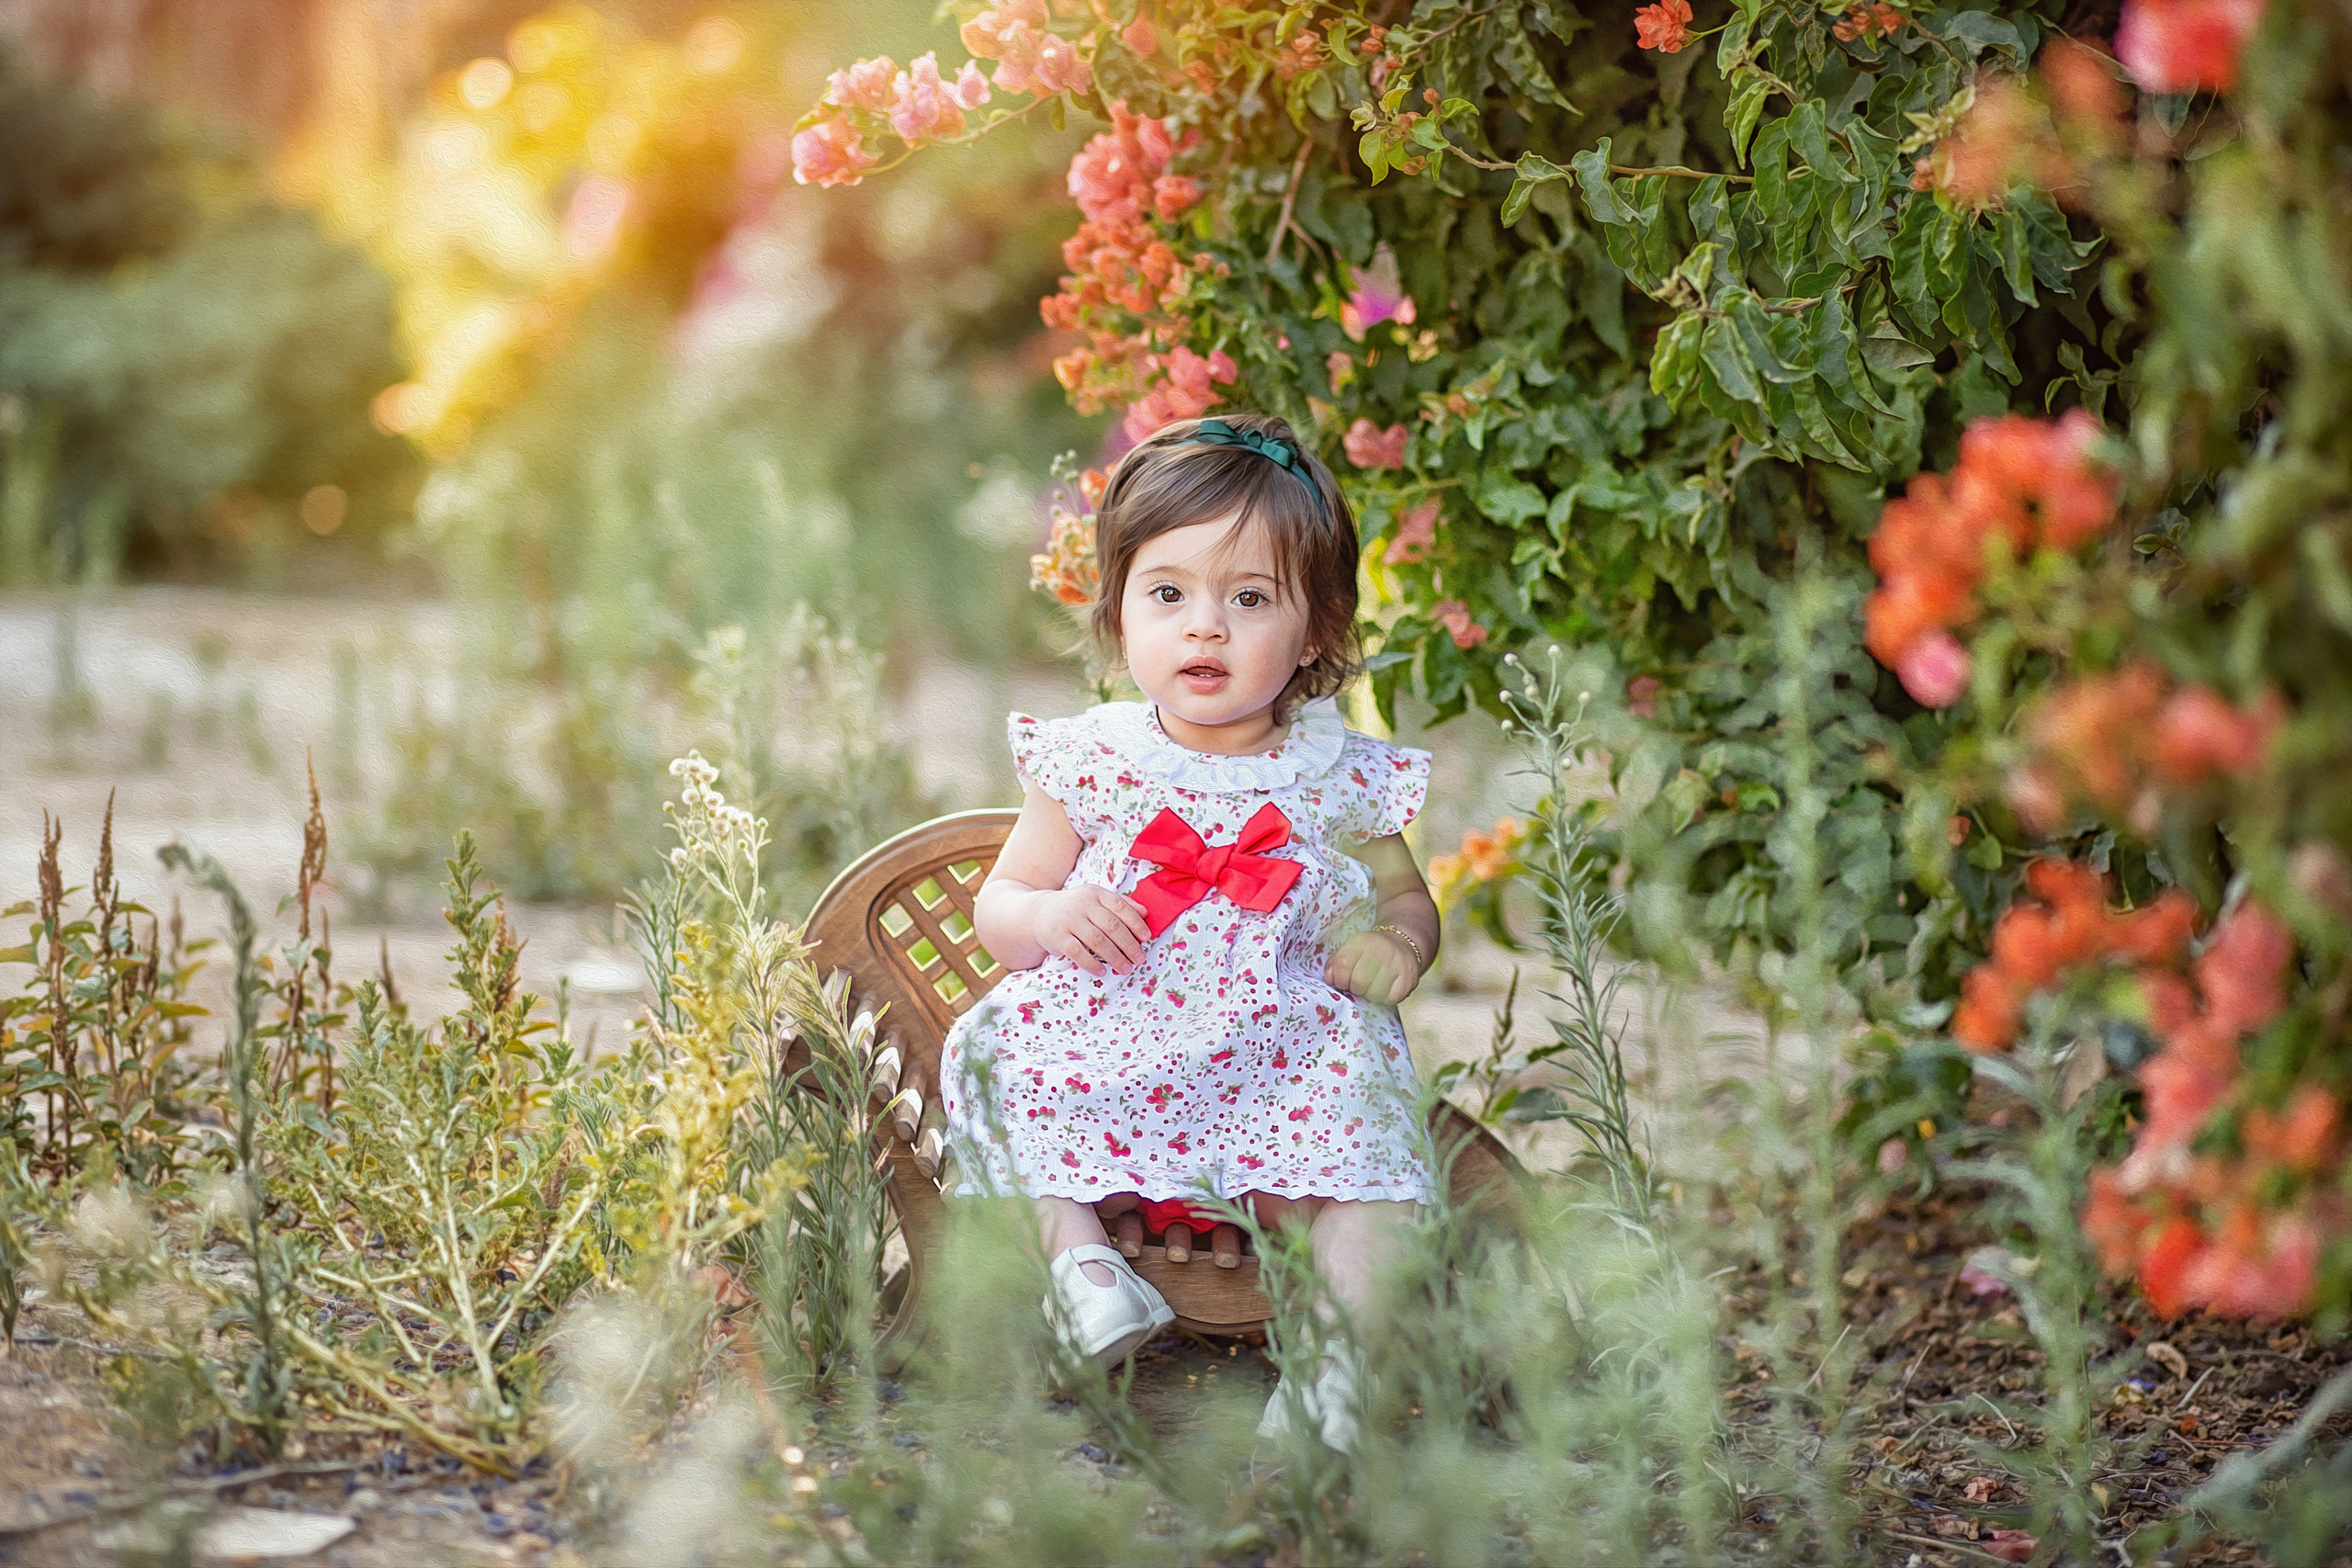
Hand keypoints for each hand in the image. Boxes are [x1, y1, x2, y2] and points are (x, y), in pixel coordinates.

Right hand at [1031, 885, 1151, 975]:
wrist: (1038, 913)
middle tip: (1139, 958)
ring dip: (1114, 957)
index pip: (1119, 906)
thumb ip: (1119, 904)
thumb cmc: (1075, 909)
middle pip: (1111, 925)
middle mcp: (1082, 904)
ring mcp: (1068, 920)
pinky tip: (1102, 970)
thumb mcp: (1095, 900)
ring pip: (1097, 940)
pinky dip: (1091, 963)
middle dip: (1129, 944)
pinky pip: (1077, 952)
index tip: (1146, 937)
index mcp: (1095, 893)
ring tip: (1125, 968)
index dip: (1135, 922)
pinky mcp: (1057, 936)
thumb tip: (1145, 913)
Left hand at [1325, 929, 1422, 1004]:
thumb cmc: (1369, 953)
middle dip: (1355, 989)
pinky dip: (1386, 999)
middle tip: (1359, 986)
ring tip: (1372, 987)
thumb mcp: (1350, 951)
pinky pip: (1392, 998)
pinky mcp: (1409, 976)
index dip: (1340, 980)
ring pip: (1375, 992)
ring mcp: (1396, 962)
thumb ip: (1334, 965)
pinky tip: (1386, 990)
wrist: (1402, 943)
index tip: (1344, 982)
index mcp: (1361, 941)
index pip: (1343, 965)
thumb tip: (1330, 979)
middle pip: (1359, 981)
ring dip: (1370, 995)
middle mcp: (1380, 949)